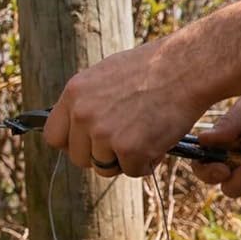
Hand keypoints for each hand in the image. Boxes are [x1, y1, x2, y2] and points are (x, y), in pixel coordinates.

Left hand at [43, 37, 204, 176]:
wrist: (186, 68)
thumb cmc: (155, 68)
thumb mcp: (108, 75)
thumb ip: (89, 101)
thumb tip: (82, 125)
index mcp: (74, 93)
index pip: (54, 136)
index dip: (73, 144)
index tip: (89, 145)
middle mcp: (83, 114)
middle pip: (79, 158)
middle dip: (101, 156)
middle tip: (126, 142)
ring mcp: (105, 133)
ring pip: (106, 167)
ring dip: (126, 159)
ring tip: (147, 135)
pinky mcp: (129, 149)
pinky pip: (133, 171)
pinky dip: (148, 162)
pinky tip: (159, 138)